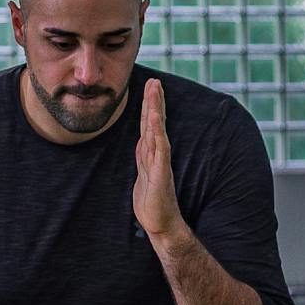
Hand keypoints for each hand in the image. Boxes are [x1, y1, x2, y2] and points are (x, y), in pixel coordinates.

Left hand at [133, 77, 184, 242]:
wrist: (161, 224)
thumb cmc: (152, 201)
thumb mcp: (143, 173)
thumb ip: (144, 156)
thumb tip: (143, 139)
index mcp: (151, 154)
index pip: (150, 125)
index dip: (150, 105)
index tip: (150, 86)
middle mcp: (157, 154)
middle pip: (154, 123)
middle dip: (154, 101)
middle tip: (154, 80)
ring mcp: (160, 163)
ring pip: (157, 131)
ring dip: (156, 110)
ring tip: (155, 92)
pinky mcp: (161, 174)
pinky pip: (160, 150)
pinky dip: (158, 134)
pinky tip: (156, 121)